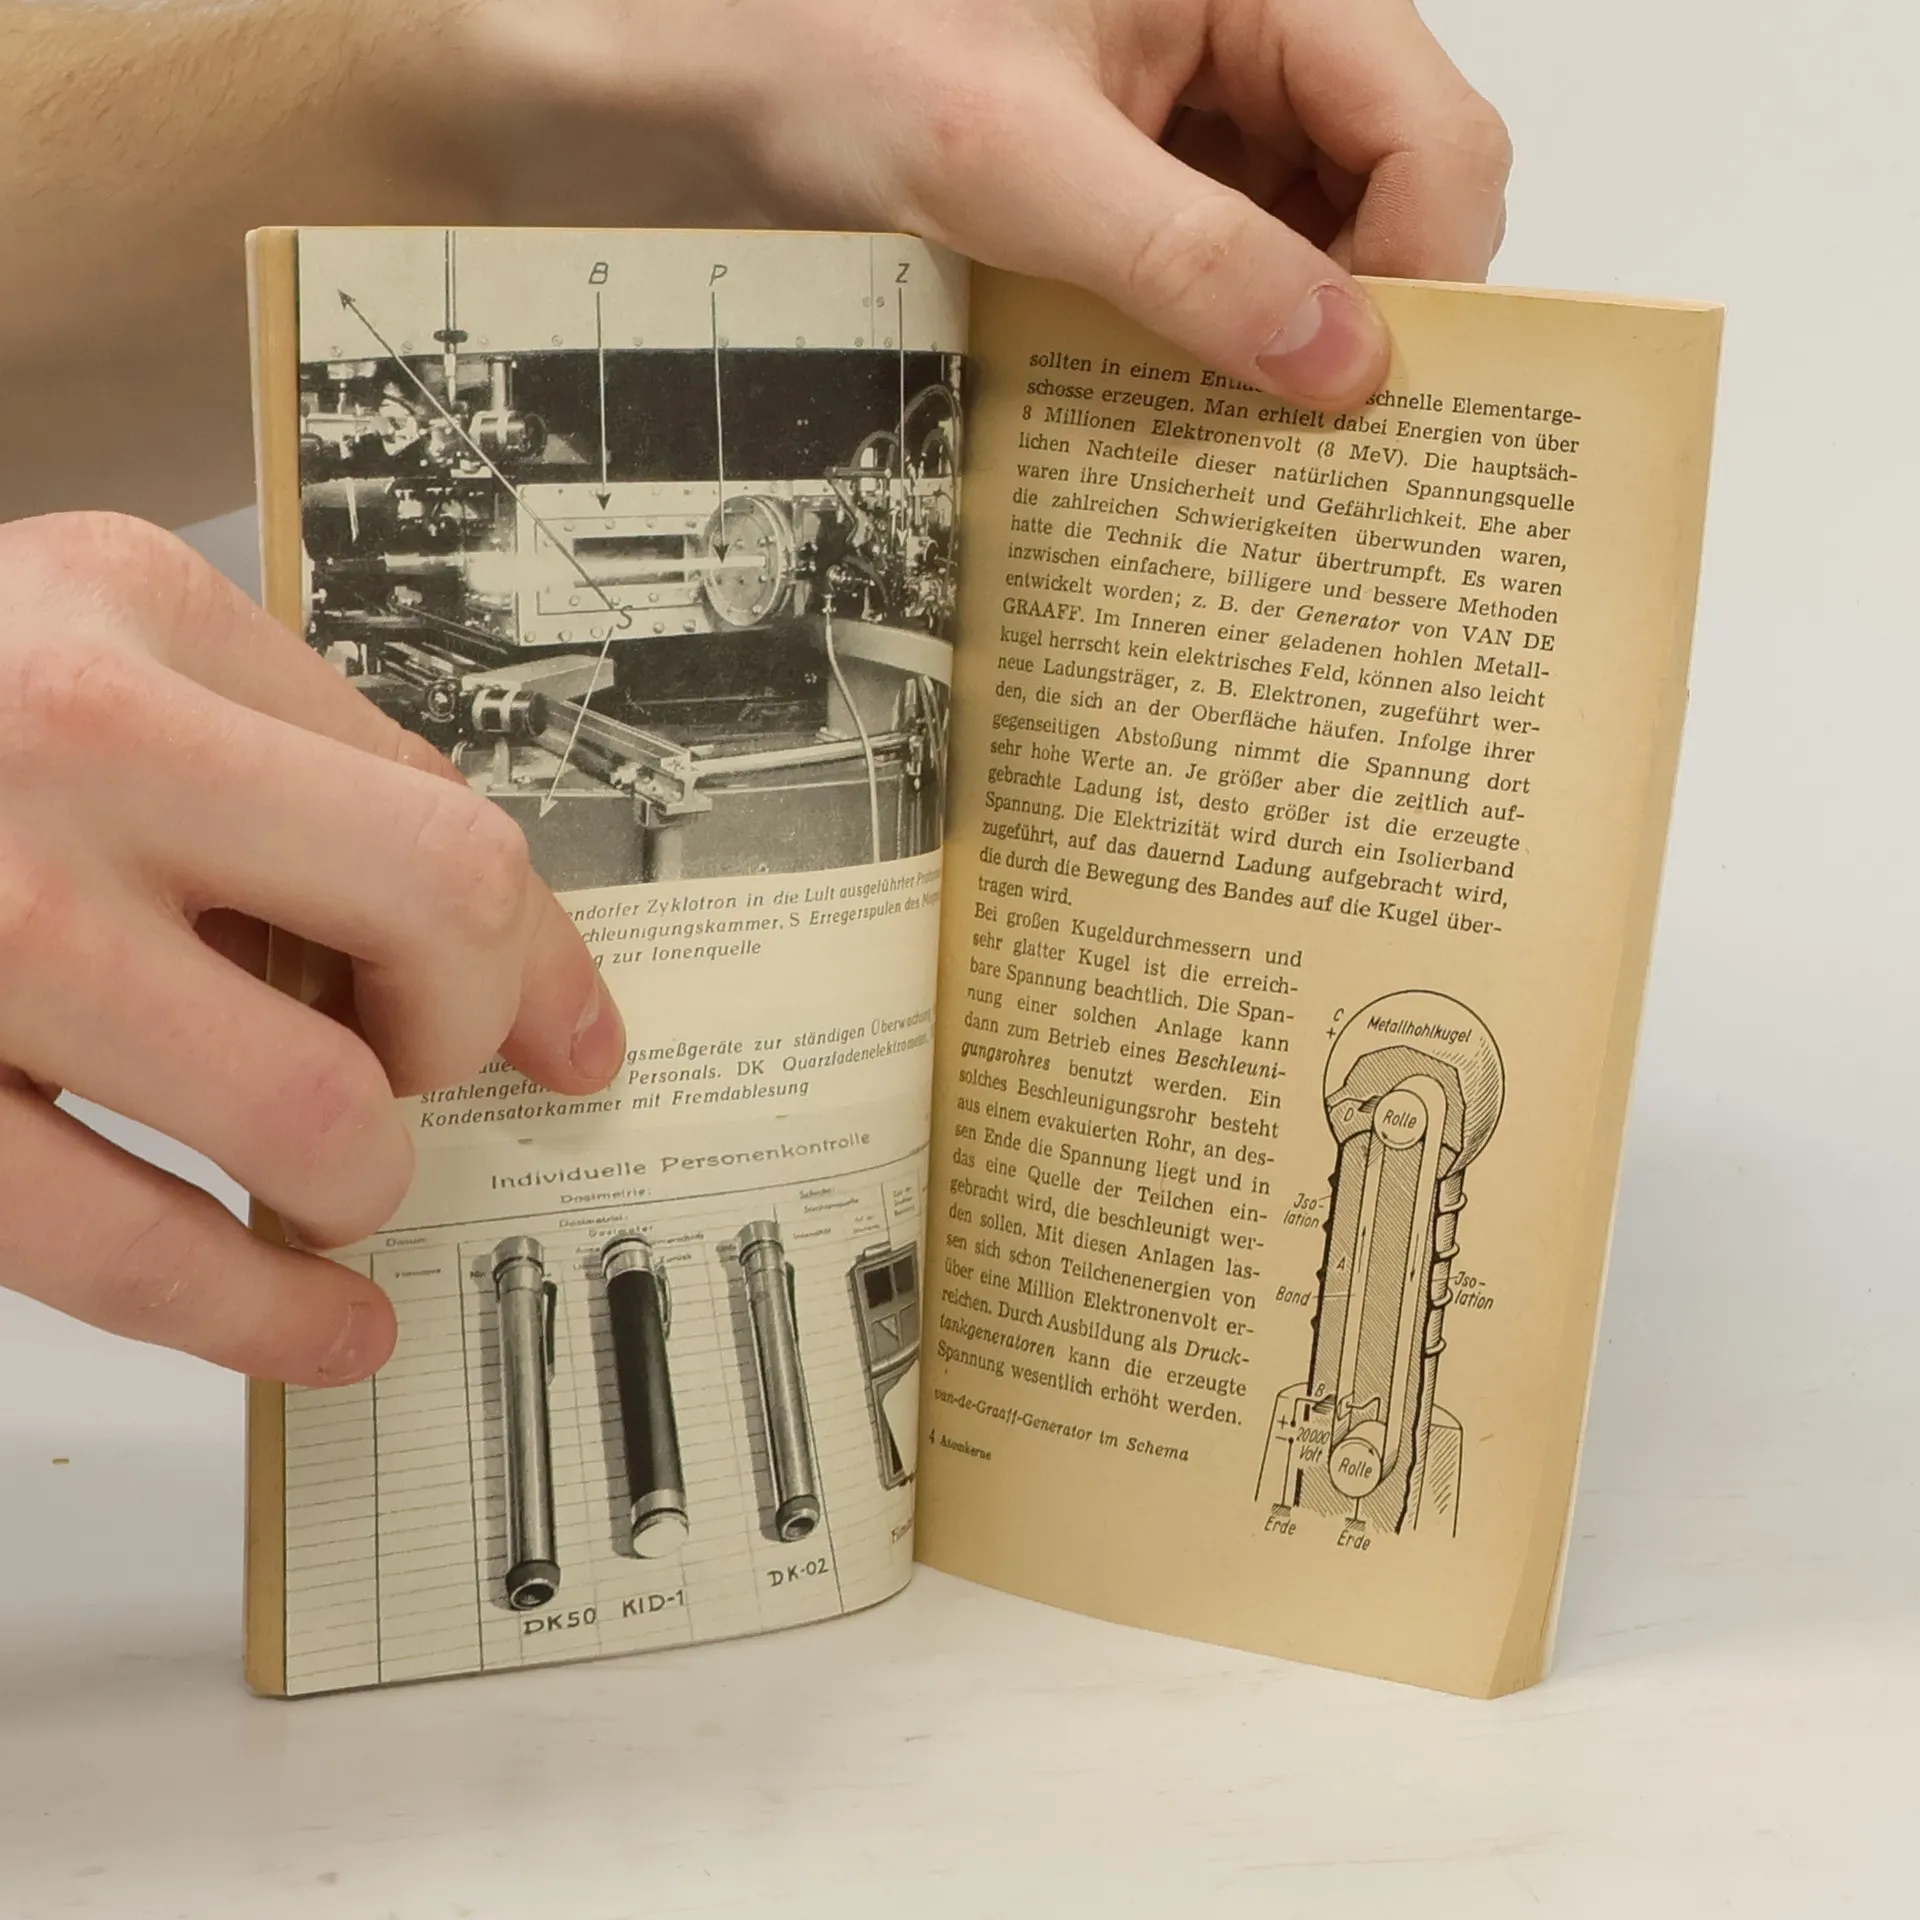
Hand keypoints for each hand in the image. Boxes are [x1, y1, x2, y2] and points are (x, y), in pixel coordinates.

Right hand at [0, 513, 625, 1383]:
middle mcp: (57, 750)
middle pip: (434, 922)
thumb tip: (513, 963)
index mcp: (131, 621)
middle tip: (411, 1074)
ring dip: (361, 1181)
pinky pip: (123, 1254)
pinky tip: (314, 1327)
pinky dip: (259, 1316)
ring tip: (333, 1186)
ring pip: (307, 1114)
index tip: (571, 1036)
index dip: (539, 955)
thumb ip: (298, 769)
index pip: (445, 817)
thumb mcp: (97, 646)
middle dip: (460, 1039)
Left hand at [462, 0, 1509, 410]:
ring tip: (1234, 439)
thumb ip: (1185, 256)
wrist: (684, 68)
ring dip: (1287, 343)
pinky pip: (1225, 265)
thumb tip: (1339, 362)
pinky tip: (1175, 405)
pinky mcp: (1136, 177)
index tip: (1371, 401)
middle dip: (1364, 317)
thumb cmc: (818, 43)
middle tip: (1311, 446)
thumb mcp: (1007, 157)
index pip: (1429, 126)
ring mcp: (1193, 109)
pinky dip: (1214, 340)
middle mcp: (1243, 31)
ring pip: (1316, 240)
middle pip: (1392, 187)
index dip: (1426, 270)